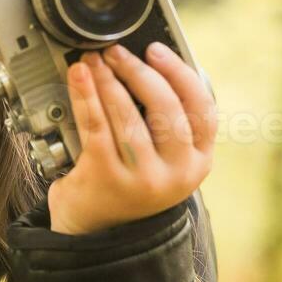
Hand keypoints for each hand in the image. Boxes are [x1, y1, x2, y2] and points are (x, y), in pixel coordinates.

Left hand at [46, 41, 216, 235]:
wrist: (97, 231)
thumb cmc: (130, 184)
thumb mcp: (165, 160)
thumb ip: (169, 124)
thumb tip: (148, 65)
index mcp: (198, 162)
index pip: (202, 109)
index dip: (180, 73)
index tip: (156, 50)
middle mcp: (177, 173)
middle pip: (166, 108)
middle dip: (138, 72)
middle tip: (116, 52)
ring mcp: (143, 178)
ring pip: (128, 115)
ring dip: (108, 80)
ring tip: (94, 60)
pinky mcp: (107, 178)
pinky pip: (96, 126)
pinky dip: (86, 96)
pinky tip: (79, 78)